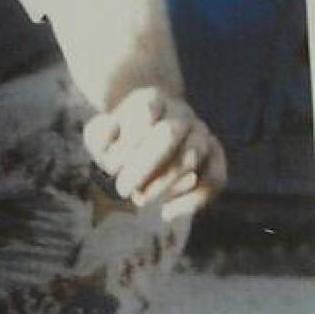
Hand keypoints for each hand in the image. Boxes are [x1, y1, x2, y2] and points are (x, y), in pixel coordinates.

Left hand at [83, 86, 226, 222]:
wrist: (149, 132)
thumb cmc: (119, 139)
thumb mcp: (100, 134)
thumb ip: (99, 135)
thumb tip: (111, 132)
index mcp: (153, 100)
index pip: (144, 114)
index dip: (127, 143)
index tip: (110, 168)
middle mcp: (181, 114)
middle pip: (169, 134)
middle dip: (144, 166)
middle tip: (122, 190)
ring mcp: (201, 134)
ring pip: (192, 157)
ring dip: (163, 184)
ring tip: (139, 199)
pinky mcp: (215, 157)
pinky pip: (215, 179)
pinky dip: (192, 201)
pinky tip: (167, 213)